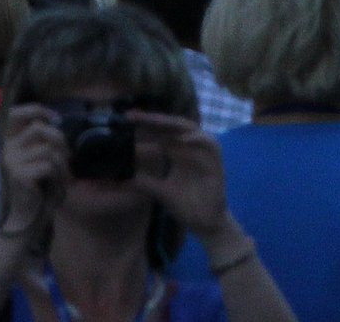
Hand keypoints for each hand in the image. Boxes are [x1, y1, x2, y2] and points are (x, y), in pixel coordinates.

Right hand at [0, 104, 69, 243]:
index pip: (15, 114)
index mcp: (7, 142)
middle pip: (39, 128)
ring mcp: (11, 162)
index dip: (37, 110)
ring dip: (63, 163)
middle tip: (68, 156)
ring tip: (65, 176)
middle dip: (59, 140)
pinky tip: (60, 185)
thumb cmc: (35, 189)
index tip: (56, 119)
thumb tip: (56, 122)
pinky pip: (49, 165)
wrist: (25, 219)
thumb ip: (41, 141)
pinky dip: (61, 174)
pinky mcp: (20, 175)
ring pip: (48, 149)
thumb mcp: (37, 159)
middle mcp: (5, 149)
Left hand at [130, 111, 233, 239]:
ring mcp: (202, 153)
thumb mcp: (161, 192)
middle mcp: (188, 148)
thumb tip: (123, 177)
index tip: (125, 120)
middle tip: (132, 116)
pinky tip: (183, 139)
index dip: (144, 125)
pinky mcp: (216, 162)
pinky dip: (198, 139)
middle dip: (152, 119)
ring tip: (152, 120)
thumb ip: (144, 182)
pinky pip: (210, 145)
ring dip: (172, 124)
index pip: (159, 133)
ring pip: (189, 129)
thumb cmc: (185, 205)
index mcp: (176, 152)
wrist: (205, 223)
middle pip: (170, 126)